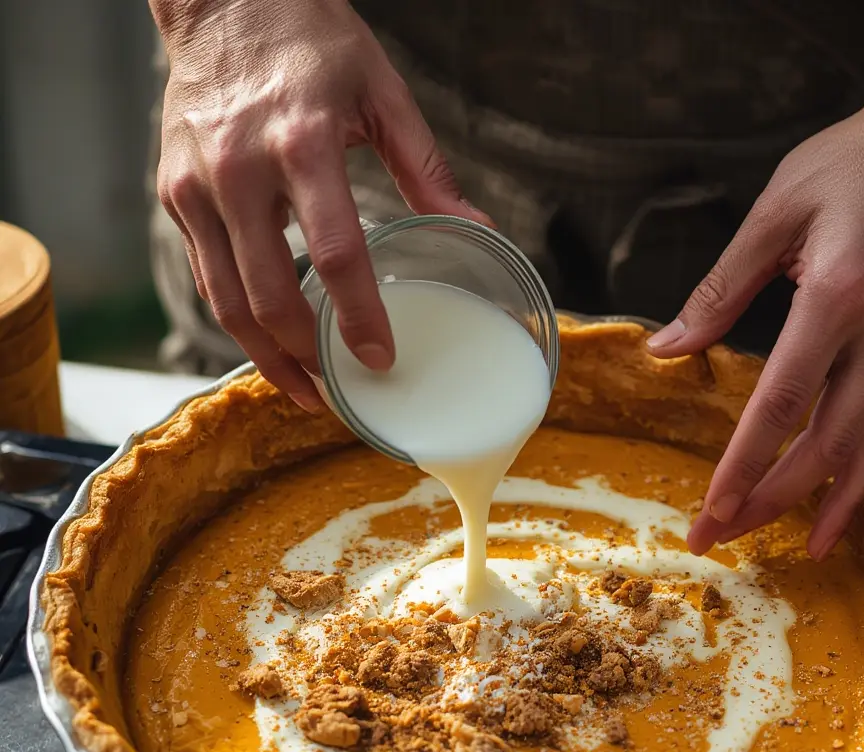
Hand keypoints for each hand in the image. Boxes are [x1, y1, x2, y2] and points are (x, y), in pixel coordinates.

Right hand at [151, 0, 488, 410]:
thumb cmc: (309, 39)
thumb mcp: (382, 92)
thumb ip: (428, 170)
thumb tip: (478, 229)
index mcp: (303, 142)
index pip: (336, 254)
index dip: (359, 318)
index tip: (380, 358)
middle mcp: (240, 169)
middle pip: (269, 295)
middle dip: (306, 357)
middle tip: (340, 390)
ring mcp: (198, 185)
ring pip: (225, 300)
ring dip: (265, 356)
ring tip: (303, 388)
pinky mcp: (175, 194)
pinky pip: (206, 275)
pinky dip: (237, 318)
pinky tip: (270, 342)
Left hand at [646, 96, 863, 559]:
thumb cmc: (855, 164)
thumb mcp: (774, 212)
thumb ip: (719, 290)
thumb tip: (668, 348)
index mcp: (836, 297)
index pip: (780, 403)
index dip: (743, 465)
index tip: (711, 508)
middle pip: (821, 444)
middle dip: (768, 500)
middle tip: (721, 535)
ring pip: (862, 450)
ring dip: (816, 503)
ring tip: (778, 543)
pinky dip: (860, 477)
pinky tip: (835, 506)